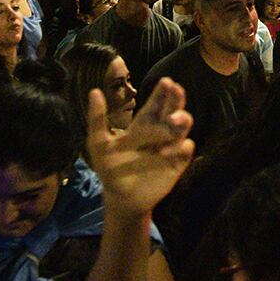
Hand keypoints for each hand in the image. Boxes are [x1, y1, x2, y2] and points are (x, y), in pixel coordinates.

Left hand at [86, 77, 193, 217]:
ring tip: (174, 119)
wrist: (121, 199)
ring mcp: (170, 146)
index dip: (162, 92)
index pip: (156, 103)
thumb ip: (97, 119)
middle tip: (176, 89)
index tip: (166, 82)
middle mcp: (160, 132)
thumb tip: (94, 91)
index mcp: (144, 124)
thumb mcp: (98, 143)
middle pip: (173, 109)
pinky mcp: (178, 163)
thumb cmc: (110, 169)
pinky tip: (164, 151)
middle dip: (177, 99)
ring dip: (182, 119)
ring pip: (183, 126)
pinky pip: (185, 149)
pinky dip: (179, 147)